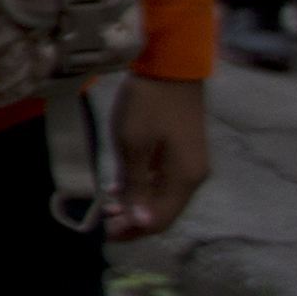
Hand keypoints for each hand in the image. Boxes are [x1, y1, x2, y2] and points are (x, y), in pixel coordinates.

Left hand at [112, 73, 210, 240]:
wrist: (170, 64)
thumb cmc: (148, 104)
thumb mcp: (134, 146)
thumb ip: (137, 185)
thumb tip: (140, 221)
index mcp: (185, 179)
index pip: (160, 220)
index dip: (133, 230)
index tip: (105, 231)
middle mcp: (193, 175)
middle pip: (163, 211)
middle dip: (133, 220)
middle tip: (104, 220)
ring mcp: (189, 162)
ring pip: (162, 196)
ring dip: (136, 204)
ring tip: (108, 206)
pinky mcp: (182, 149)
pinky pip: (162, 179)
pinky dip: (142, 186)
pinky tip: (119, 186)